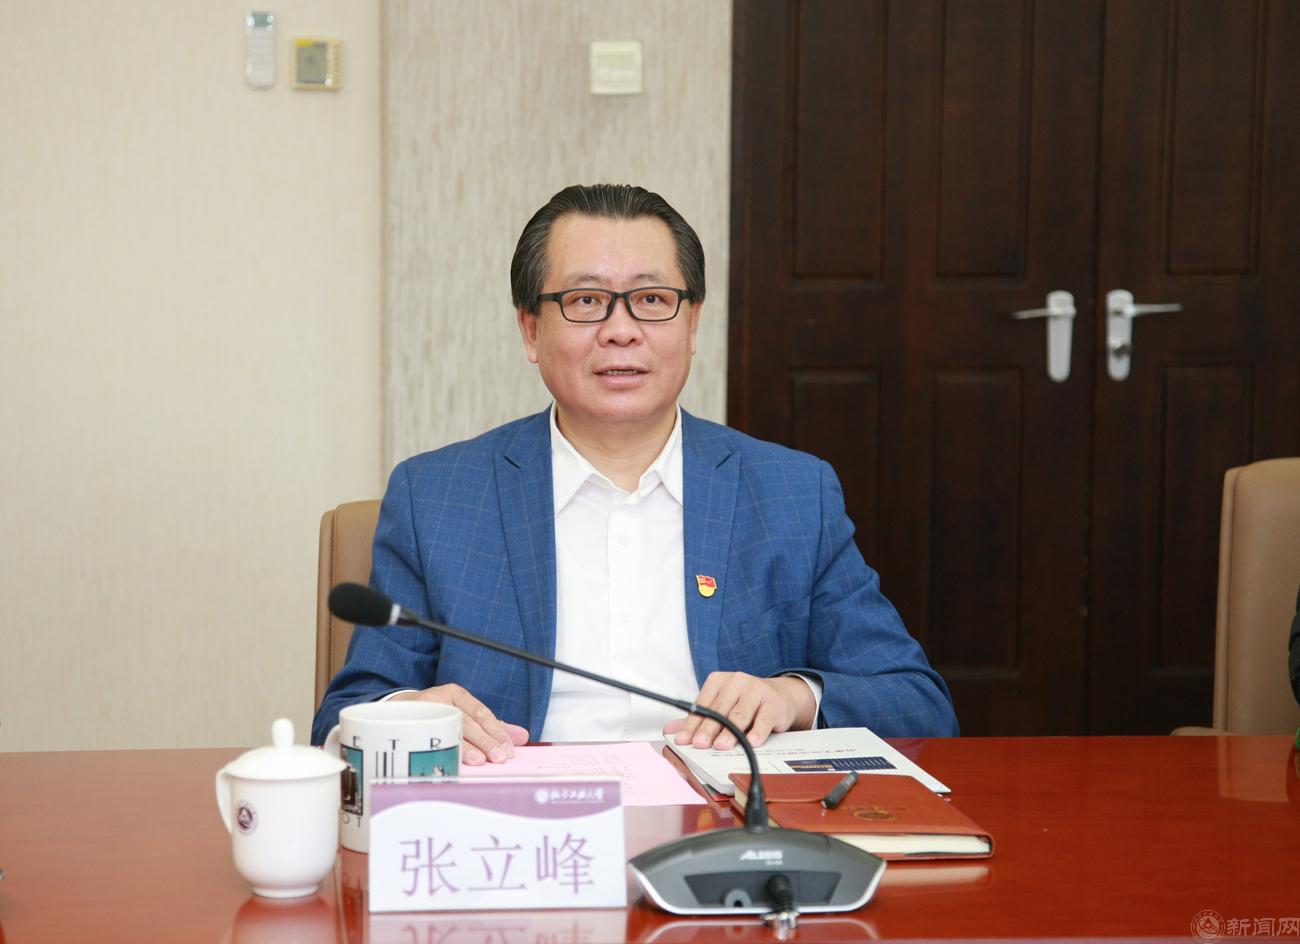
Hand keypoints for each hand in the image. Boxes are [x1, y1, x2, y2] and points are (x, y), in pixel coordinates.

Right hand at [390, 685, 528, 764]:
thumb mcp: (464, 713)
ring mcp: (422, 712)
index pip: (481, 712)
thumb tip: (522, 737)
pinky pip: (427, 740)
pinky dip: (440, 753)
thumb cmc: (435, 714)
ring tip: (479, 761)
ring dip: (465, 748)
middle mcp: (439, 699)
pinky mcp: (408, 724)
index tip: (508, 748)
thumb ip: (492, 726)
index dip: (496, 731)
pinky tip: (451, 763)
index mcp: (456, 694)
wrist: (395, 711)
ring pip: (447, 731)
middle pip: (467, 722)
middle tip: (499, 757)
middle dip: (485, 741)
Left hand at [663, 672, 816, 750]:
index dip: (691, 724)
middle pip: (719, 710)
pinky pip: (764, 719)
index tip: (683, 740)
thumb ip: (697, 719)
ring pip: (740, 714)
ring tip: (721, 746)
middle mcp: (737, 681)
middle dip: (708, 729)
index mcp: (719, 681)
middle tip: (699, 745)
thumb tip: (670, 731)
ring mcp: (756, 690)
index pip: (702, 704)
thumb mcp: (721, 707)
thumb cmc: (745, 703)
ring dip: (730, 732)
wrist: (781, 697)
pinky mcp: (774, 702)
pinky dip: (758, 731)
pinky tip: (752, 742)